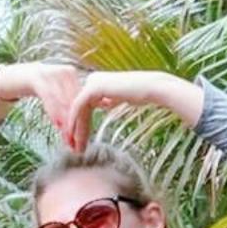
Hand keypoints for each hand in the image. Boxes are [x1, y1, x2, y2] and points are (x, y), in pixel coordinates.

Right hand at [0, 62, 82, 139]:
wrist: (10, 76)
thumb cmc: (35, 88)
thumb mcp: (54, 95)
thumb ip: (67, 105)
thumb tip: (81, 126)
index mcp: (72, 76)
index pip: (84, 102)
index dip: (85, 124)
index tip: (83, 143)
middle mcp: (65, 72)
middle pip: (76, 103)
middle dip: (78, 127)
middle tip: (78, 147)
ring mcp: (51, 73)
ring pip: (65, 102)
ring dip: (68, 124)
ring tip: (69, 141)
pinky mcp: (37, 77)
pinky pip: (49, 97)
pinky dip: (54, 111)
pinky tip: (58, 124)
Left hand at [63, 69, 203, 150]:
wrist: (152, 88)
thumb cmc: (141, 94)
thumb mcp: (119, 98)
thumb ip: (109, 100)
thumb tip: (104, 103)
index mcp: (98, 81)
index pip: (83, 106)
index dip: (79, 124)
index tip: (78, 142)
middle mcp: (93, 79)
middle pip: (78, 108)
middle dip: (75, 129)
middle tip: (74, 148)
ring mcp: (92, 82)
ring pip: (77, 110)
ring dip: (75, 130)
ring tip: (77, 147)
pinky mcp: (93, 87)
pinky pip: (78, 107)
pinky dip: (75, 123)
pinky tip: (76, 137)